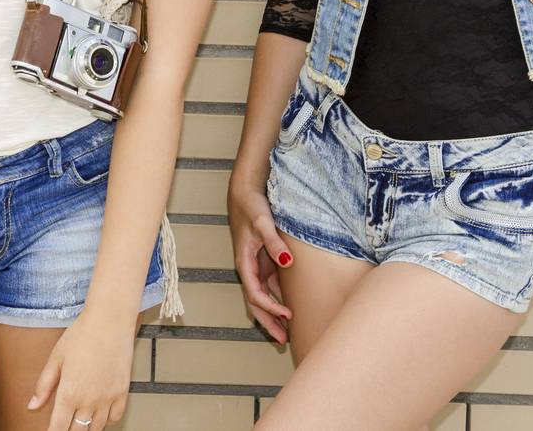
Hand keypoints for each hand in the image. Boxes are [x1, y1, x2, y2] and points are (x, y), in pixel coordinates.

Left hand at [26, 308, 135, 430]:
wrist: (109, 320)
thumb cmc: (82, 335)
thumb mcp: (56, 358)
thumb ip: (44, 385)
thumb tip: (32, 406)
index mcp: (69, 393)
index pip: (58, 428)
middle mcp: (90, 400)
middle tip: (65, 424)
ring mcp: (108, 397)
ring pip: (97, 428)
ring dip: (87, 428)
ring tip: (80, 421)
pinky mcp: (122, 391)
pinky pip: (116, 417)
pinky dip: (107, 420)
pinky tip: (100, 413)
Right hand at [227, 170, 293, 343]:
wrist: (244, 192)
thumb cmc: (251, 206)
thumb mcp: (264, 223)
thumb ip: (274, 243)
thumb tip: (288, 261)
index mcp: (244, 263)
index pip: (255, 294)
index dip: (271, 307)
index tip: (288, 315)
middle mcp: (248, 268)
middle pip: (255, 303)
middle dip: (268, 322)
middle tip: (283, 341)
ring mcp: (255, 266)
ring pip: (262, 297)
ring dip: (272, 314)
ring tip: (286, 333)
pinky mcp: (263, 260)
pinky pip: (269, 286)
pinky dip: (277, 299)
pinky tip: (288, 307)